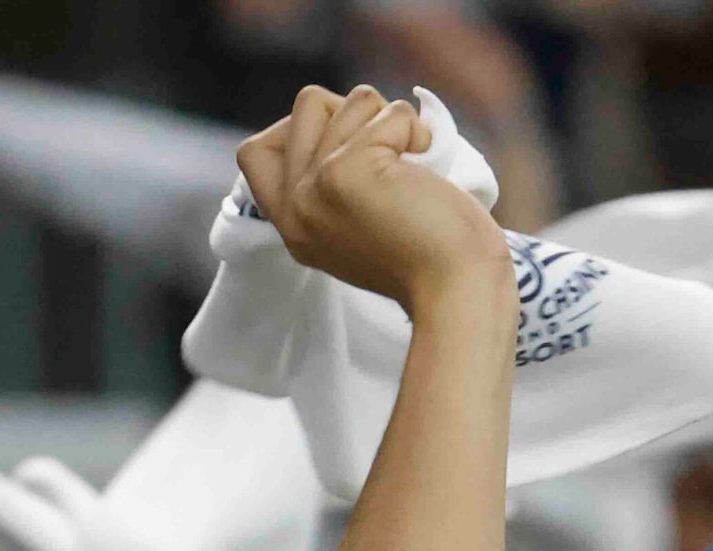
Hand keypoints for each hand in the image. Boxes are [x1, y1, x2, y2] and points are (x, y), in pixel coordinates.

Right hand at [235, 86, 512, 317]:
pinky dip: (418, 133)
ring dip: (393, 123)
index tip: (348, 151)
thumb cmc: (429, 254)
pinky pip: (390, 113)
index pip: (255, 152)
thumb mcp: (358, 221)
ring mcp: (314, 188)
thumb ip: (332, 181)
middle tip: (390, 160)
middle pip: (307, 105)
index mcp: (293, 225)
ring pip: (352, 100)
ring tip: (411, 172)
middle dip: (358, 116)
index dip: (302, 128)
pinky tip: (427, 175)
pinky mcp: (344, 173)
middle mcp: (294, 209)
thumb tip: (343, 114)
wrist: (458, 289)